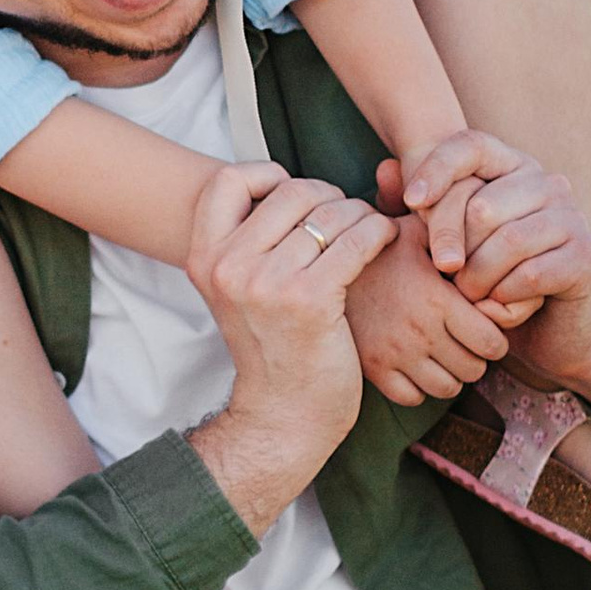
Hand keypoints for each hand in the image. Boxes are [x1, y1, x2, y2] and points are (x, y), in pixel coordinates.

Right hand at [184, 167, 393, 535]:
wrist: (285, 414)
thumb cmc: (274, 348)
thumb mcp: (238, 291)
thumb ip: (248, 241)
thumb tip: (282, 183)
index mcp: (203, 258)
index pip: (228, 180)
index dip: (267, 175)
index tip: (295, 199)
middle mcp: (228, 266)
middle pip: (290, 190)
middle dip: (328, 196)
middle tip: (346, 217)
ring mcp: (266, 282)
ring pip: (329, 211)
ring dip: (359, 214)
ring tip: (369, 230)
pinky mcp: (309, 298)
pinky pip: (356, 238)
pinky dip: (379, 231)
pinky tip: (386, 240)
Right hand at [344, 223, 509, 407]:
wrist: (318, 268)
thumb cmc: (374, 248)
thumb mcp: (412, 230)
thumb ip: (452, 234)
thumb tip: (485, 239)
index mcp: (437, 301)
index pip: (492, 343)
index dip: (495, 338)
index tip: (483, 327)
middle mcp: (420, 333)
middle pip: (474, 370)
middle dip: (475, 357)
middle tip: (463, 342)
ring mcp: (396, 356)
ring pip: (446, 389)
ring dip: (450, 375)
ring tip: (441, 355)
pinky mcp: (374, 369)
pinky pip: (412, 398)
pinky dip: (420, 388)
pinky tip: (415, 367)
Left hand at [384, 138, 590, 347]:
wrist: (546, 331)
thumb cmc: (485, 280)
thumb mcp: (444, 245)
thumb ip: (414, 210)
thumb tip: (384, 170)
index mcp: (513, 167)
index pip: (471, 145)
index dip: (437, 168)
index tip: (410, 204)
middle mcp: (547, 183)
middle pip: (480, 204)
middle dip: (453, 250)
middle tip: (447, 278)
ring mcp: (571, 217)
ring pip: (506, 242)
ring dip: (476, 280)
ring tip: (468, 296)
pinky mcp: (584, 256)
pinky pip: (529, 274)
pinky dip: (503, 297)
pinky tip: (496, 307)